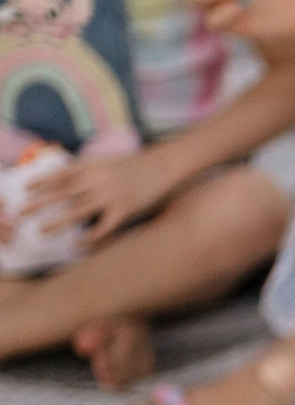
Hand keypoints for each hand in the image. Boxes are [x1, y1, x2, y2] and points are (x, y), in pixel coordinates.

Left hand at [25, 148, 177, 243]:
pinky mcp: (125, 210)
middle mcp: (97, 180)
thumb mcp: (104, 161)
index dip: (40, 182)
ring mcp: (111, 196)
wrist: (162, 166)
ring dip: (58, 222)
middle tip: (21, 213)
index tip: (24, 190)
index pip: (58, 175)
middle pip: (62, 194)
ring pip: (78, 211)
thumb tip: (64, 180)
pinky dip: (90, 236)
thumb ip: (85, 170)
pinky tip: (78, 243)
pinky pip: (104, 226)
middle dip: (40, 203)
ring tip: (42, 232)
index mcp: (90, 165)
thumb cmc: (133, 165)